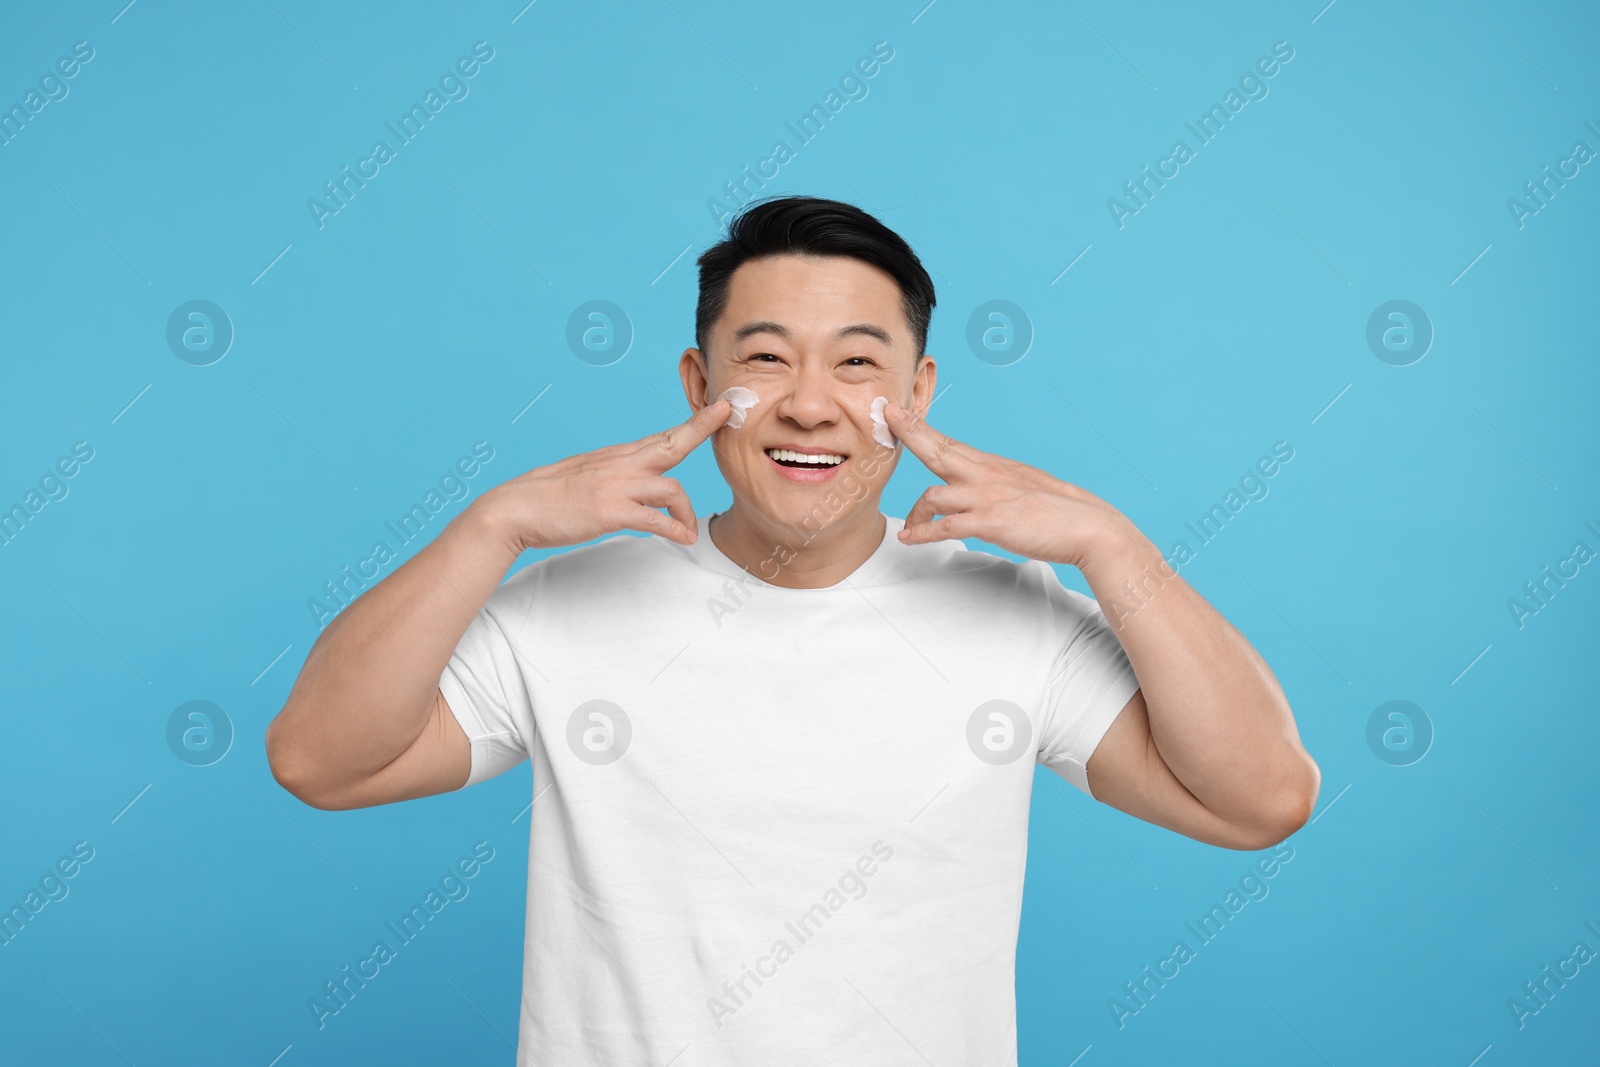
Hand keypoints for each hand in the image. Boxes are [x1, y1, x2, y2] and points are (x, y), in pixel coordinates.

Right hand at [472, 398, 730, 552]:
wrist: (514, 510)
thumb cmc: (547, 498)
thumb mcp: (584, 476)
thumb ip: (614, 475)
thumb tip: (635, 483)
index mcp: (615, 456)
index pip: (662, 435)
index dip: (693, 422)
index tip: (718, 407)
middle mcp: (619, 464)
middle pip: (672, 442)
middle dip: (702, 426)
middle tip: (727, 413)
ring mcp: (615, 486)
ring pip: (671, 487)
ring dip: (687, 511)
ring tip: (687, 530)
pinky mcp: (609, 510)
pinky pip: (654, 519)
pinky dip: (674, 529)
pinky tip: (683, 539)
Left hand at [884, 401, 1140, 569]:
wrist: (1090, 527)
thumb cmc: (1061, 512)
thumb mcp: (1026, 488)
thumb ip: (999, 486)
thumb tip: (983, 491)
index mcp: (994, 466)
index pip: (950, 442)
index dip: (921, 427)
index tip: (899, 412)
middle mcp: (987, 475)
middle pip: (937, 449)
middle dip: (909, 432)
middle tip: (885, 416)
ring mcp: (987, 497)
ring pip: (934, 493)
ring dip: (915, 512)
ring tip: (909, 526)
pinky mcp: (991, 522)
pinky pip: (946, 526)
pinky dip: (923, 533)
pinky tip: (910, 539)